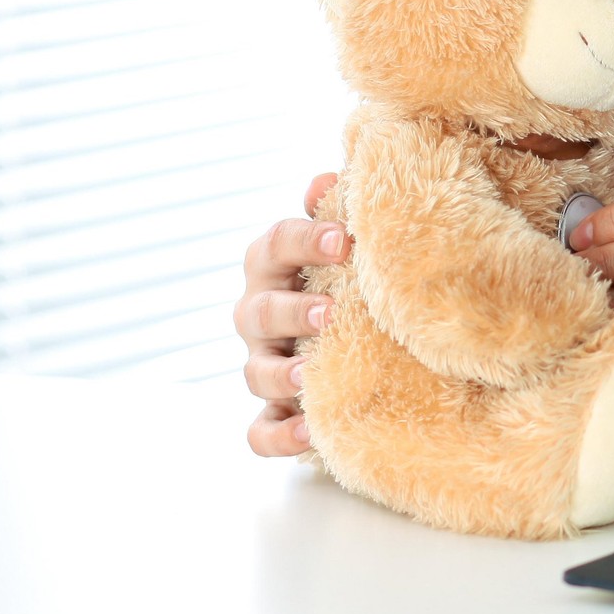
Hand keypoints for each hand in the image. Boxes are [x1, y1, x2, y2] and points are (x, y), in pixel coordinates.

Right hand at [235, 174, 352, 455]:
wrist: (358, 332)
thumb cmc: (347, 272)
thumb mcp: (346, 238)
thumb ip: (337, 207)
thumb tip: (327, 178)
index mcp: (276, 267)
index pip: (275, 245)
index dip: (303, 240)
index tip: (343, 239)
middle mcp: (261, 316)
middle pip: (258, 311)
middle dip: (290, 311)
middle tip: (328, 312)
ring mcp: (265, 365)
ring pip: (255, 372)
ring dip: (281, 373)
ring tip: (310, 374)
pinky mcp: (276, 412)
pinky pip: (261, 431)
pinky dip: (278, 435)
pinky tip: (307, 434)